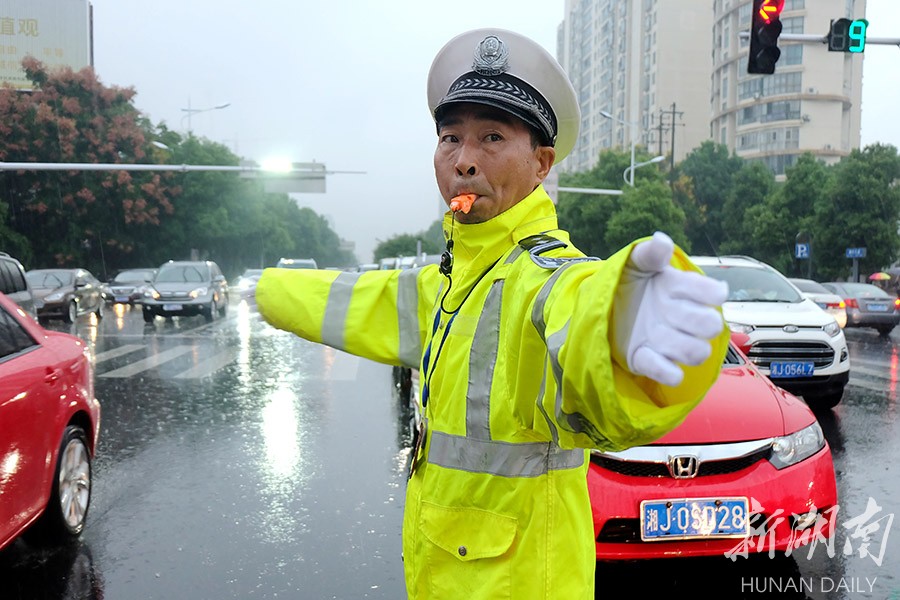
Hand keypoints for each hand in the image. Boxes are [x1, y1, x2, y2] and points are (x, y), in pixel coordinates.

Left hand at [613, 232, 727, 386]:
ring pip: (696, 352)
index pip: (712, 292)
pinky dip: (665, 370)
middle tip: (673, 312)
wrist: (601, 305)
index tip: (682, 287)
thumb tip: (662, 241)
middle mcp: (680, 317)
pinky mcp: (645, 360)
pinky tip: (647, 352)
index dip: (708, 292)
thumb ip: (649, 253)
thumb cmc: (627, 282)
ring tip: (661, 334)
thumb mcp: (634, 262)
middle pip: (710, 326)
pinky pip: (668, 373)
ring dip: (683, 346)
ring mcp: (665, 341)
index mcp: (681, 290)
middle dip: (699, 321)